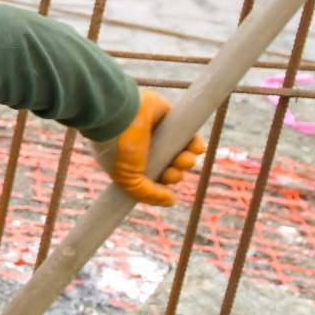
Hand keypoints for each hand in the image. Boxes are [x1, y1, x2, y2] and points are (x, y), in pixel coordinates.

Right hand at [92, 89, 201, 207]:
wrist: (119, 113)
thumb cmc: (119, 147)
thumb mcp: (127, 179)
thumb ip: (147, 194)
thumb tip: (171, 201)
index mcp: (131, 164)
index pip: (152, 180)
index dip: (161, 185)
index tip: (163, 187)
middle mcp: (145, 150)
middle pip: (168, 169)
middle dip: (174, 175)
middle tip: (172, 172)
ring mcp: (159, 135)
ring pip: (181, 154)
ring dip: (186, 161)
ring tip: (184, 160)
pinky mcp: (171, 120)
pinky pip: (190, 136)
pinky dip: (195, 145)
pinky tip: (195, 149)